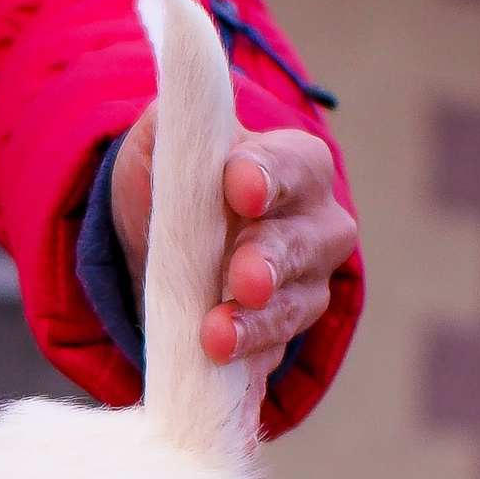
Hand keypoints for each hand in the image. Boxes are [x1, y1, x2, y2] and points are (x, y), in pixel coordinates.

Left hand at [108, 107, 354, 381]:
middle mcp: (315, 227)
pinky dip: (248, 367)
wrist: (163, 241)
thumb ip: (175, 120)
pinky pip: (272, 356)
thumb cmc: (177, 180)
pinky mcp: (278, 338)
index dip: (267, 177)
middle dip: (270, 262)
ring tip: (215, 339)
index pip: (291, 167)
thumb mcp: (164, 141)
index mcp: (295, 165)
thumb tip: (178, 100)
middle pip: (304, 245)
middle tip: (242, 280)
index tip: (238, 186)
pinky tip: (223, 377)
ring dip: (256, 326)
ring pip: (294, 308)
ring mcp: (304, 288)